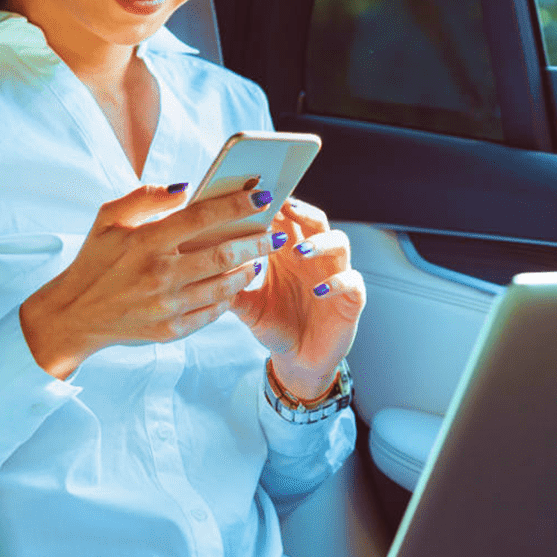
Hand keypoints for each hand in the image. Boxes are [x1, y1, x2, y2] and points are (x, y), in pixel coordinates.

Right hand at [20, 184, 274, 378]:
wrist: (75, 314)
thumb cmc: (94, 260)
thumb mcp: (108, 218)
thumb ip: (145, 198)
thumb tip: (184, 188)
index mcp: (146, 241)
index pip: (201, 217)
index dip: (236, 205)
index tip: (262, 196)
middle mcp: (159, 274)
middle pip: (222, 254)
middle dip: (255, 241)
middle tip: (273, 233)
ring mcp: (166, 305)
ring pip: (223, 286)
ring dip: (247, 270)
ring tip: (258, 258)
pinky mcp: (170, 330)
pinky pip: (212, 312)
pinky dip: (228, 297)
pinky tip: (235, 284)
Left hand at [230, 196, 365, 400]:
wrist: (297, 360)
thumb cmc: (274, 324)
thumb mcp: (247, 305)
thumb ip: (231, 285)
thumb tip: (204, 267)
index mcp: (287, 252)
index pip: (285, 217)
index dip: (275, 205)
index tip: (258, 196)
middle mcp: (313, 258)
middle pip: (315, 219)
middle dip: (300, 210)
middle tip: (284, 207)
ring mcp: (334, 275)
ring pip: (339, 242)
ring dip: (320, 242)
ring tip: (299, 250)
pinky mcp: (350, 299)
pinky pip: (352, 282)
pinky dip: (338, 282)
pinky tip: (319, 290)